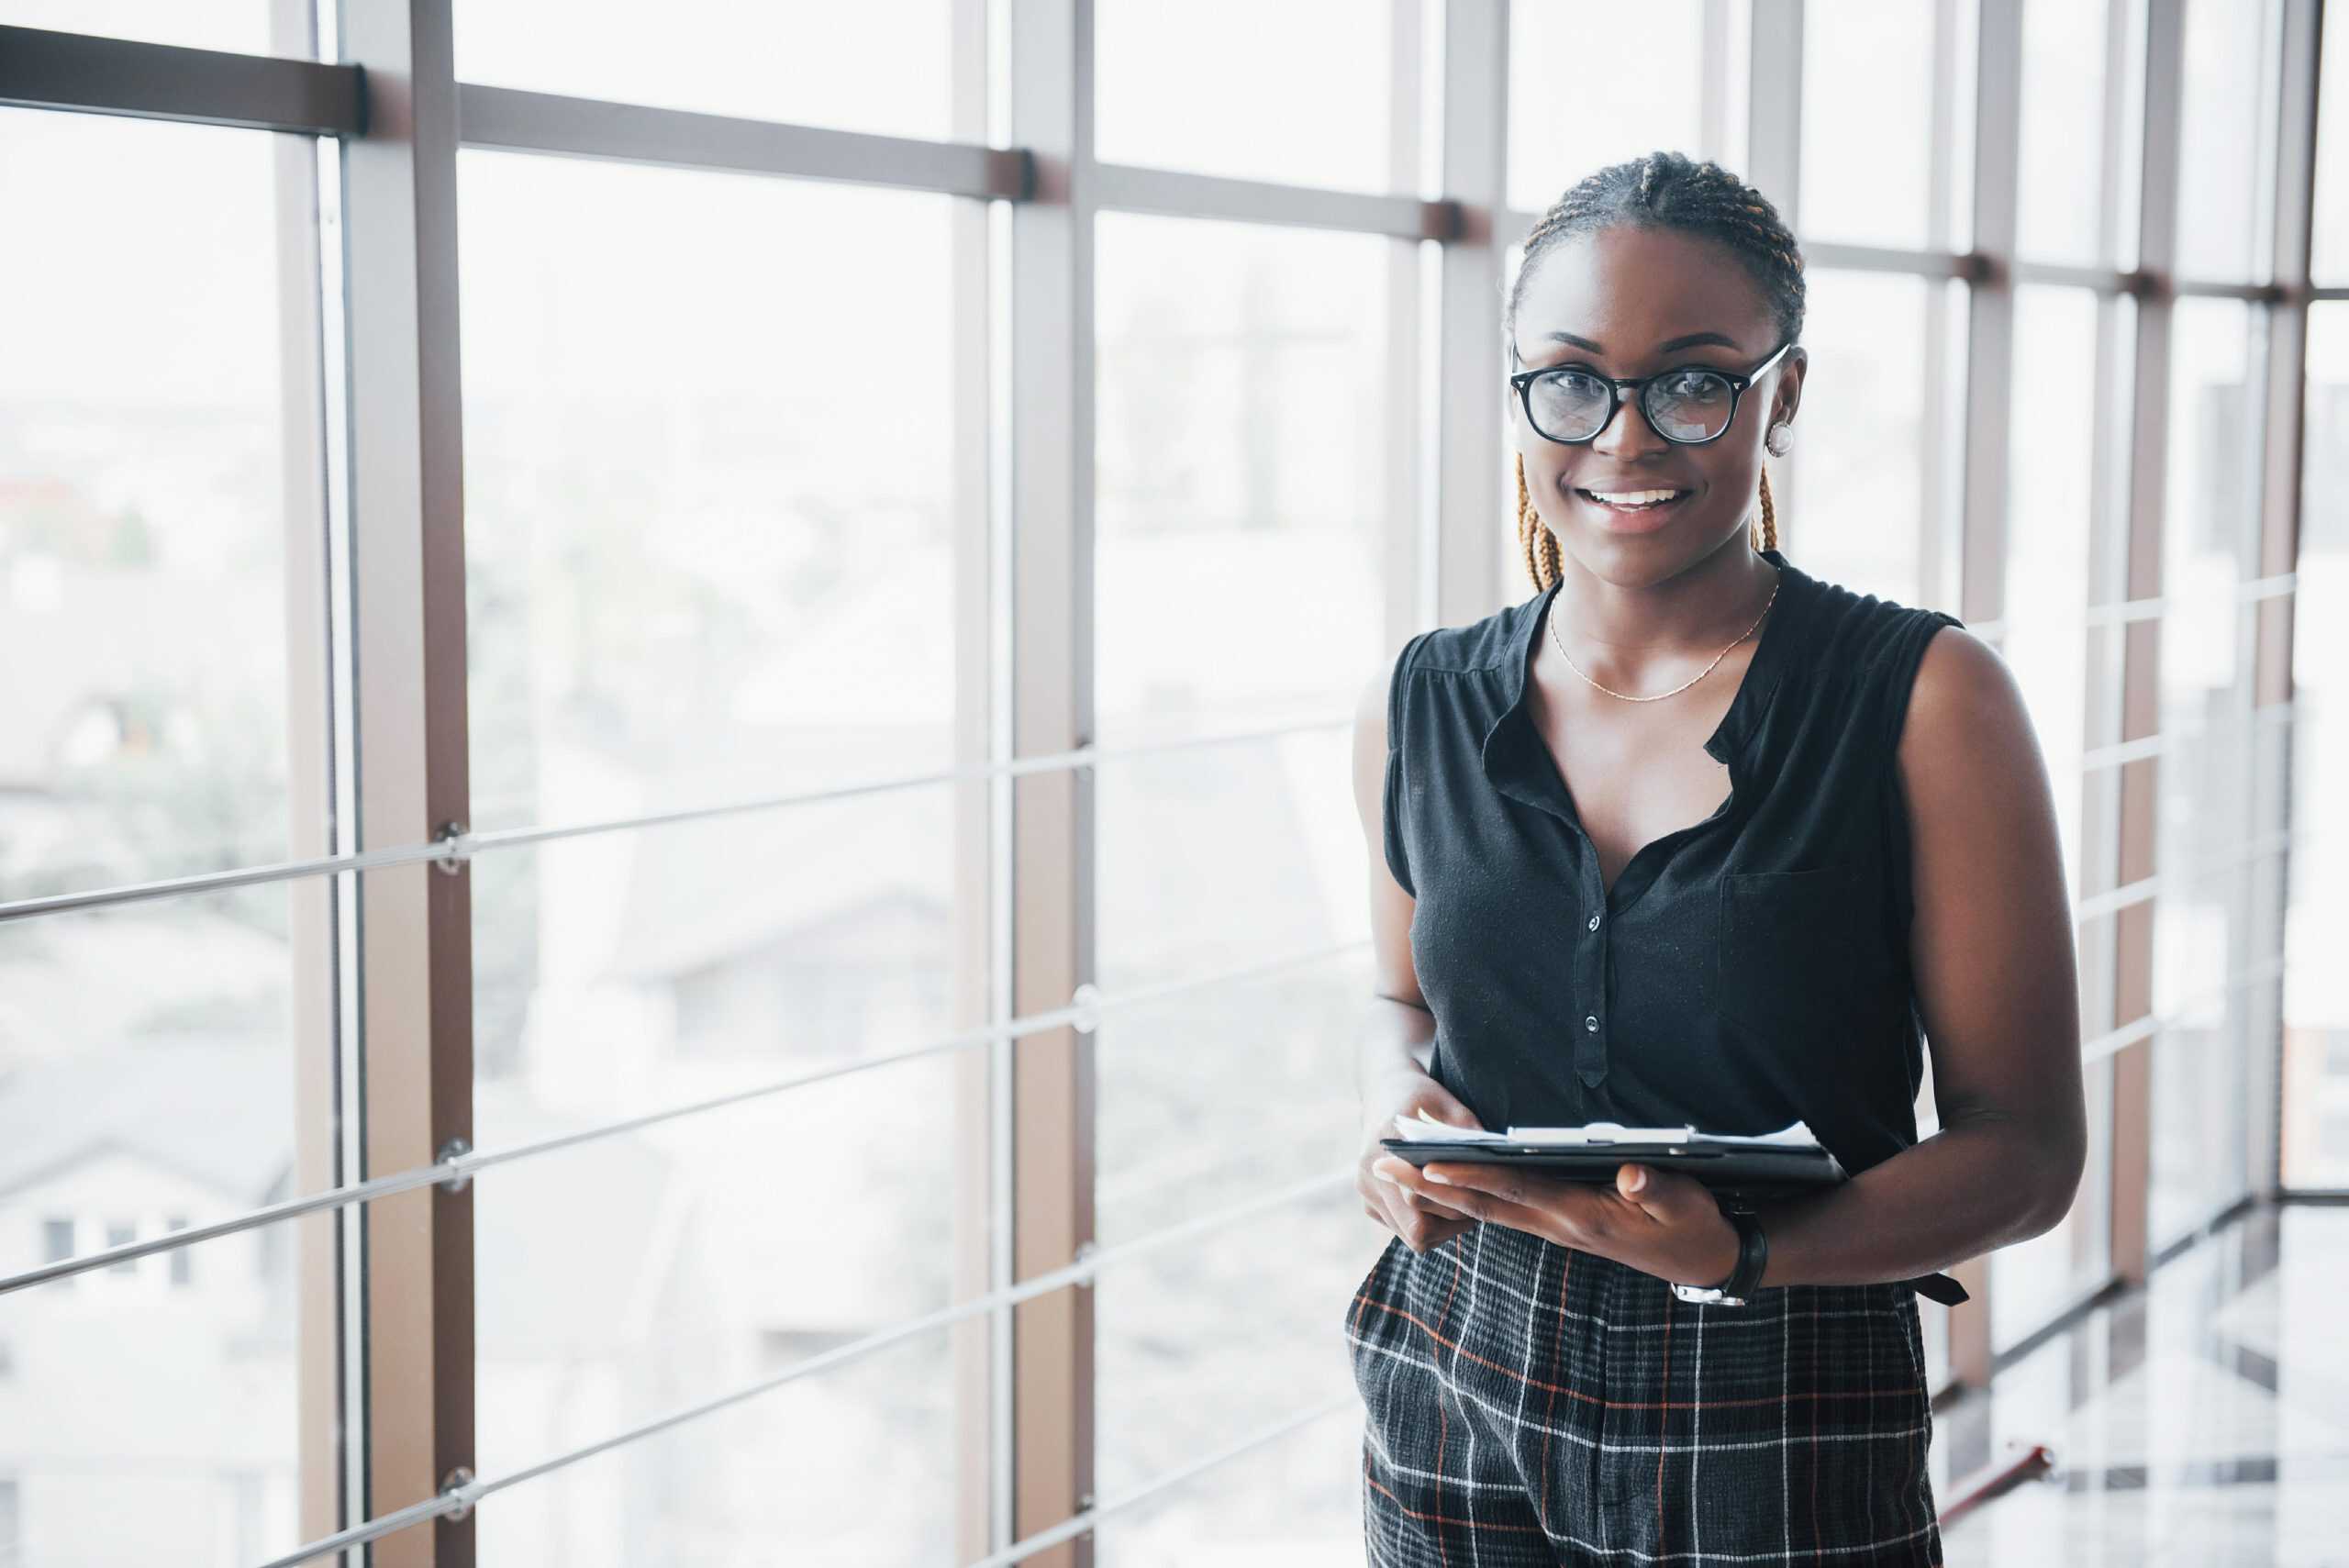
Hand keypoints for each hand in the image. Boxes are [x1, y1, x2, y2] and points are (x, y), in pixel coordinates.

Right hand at [1356, 1070, 1483, 1255]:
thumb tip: (1498, 1164)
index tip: (1482, 1195)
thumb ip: (1468, 1135)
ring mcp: (1367, 1193)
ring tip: (1466, 1205)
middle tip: (1481, 1206)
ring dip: (1443, 1228)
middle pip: (1417, 1228)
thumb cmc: (1422, 1097)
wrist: (1383, 1093)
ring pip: (1412, 1236)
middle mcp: (1369, 1174)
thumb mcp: (1448, 1106)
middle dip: (1453, 1222)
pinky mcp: (1370, 1205)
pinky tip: (1445, 1204)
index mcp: (1384, 1146)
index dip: (1455, 1202)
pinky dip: (1430, 1225)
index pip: (1418, 1196)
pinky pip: (1405, 1231)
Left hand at [1366, 1155, 1742, 1287]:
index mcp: (1581, 1216)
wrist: (1703, 1261)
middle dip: (1429, 1184)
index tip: (1426, 1165)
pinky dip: (1468, 1193)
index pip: (1514, 1191)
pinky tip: (1445, 1180)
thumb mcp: (1688, 1205)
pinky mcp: (1559, 1223)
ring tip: (1397, 1167)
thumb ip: (1661, 1187)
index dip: (1470, 1176)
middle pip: (1481, 1202)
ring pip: (1485, 1207)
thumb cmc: (1694, 1227)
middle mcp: (1556, 1224)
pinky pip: (1502, 1209)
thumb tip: (1634, 1170)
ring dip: (1439, 1188)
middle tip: (1380, 1164)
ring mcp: (1554, 1227)